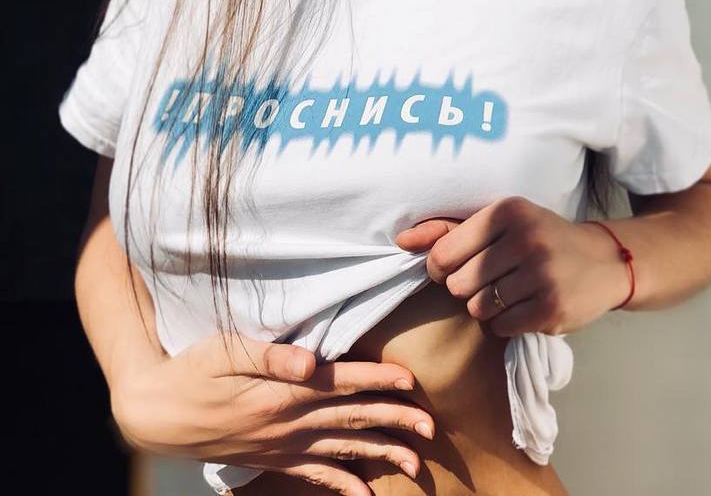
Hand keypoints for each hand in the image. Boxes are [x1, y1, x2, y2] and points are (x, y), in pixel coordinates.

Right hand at [110, 332, 434, 494]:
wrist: (157, 413)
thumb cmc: (192, 370)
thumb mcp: (225, 350)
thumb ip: (271, 354)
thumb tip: (312, 360)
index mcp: (281, 391)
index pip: (341, 382)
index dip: (377, 380)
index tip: (411, 381)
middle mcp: (287, 423)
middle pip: (351, 418)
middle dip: (394, 421)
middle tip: (430, 427)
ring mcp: (281, 445)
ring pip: (341, 450)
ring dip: (380, 455)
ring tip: (415, 464)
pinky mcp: (272, 459)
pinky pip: (314, 475)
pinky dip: (342, 485)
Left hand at [394, 196, 626, 336]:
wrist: (602, 261)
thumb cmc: (539, 237)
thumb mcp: (499, 222)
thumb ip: (448, 230)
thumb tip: (400, 241)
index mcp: (506, 211)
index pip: (442, 255)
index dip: (440, 269)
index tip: (456, 268)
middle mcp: (524, 239)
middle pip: (457, 286)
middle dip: (467, 288)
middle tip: (493, 278)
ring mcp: (540, 275)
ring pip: (477, 309)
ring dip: (487, 307)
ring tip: (512, 291)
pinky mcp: (551, 309)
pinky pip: (501, 327)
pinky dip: (506, 323)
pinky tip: (526, 305)